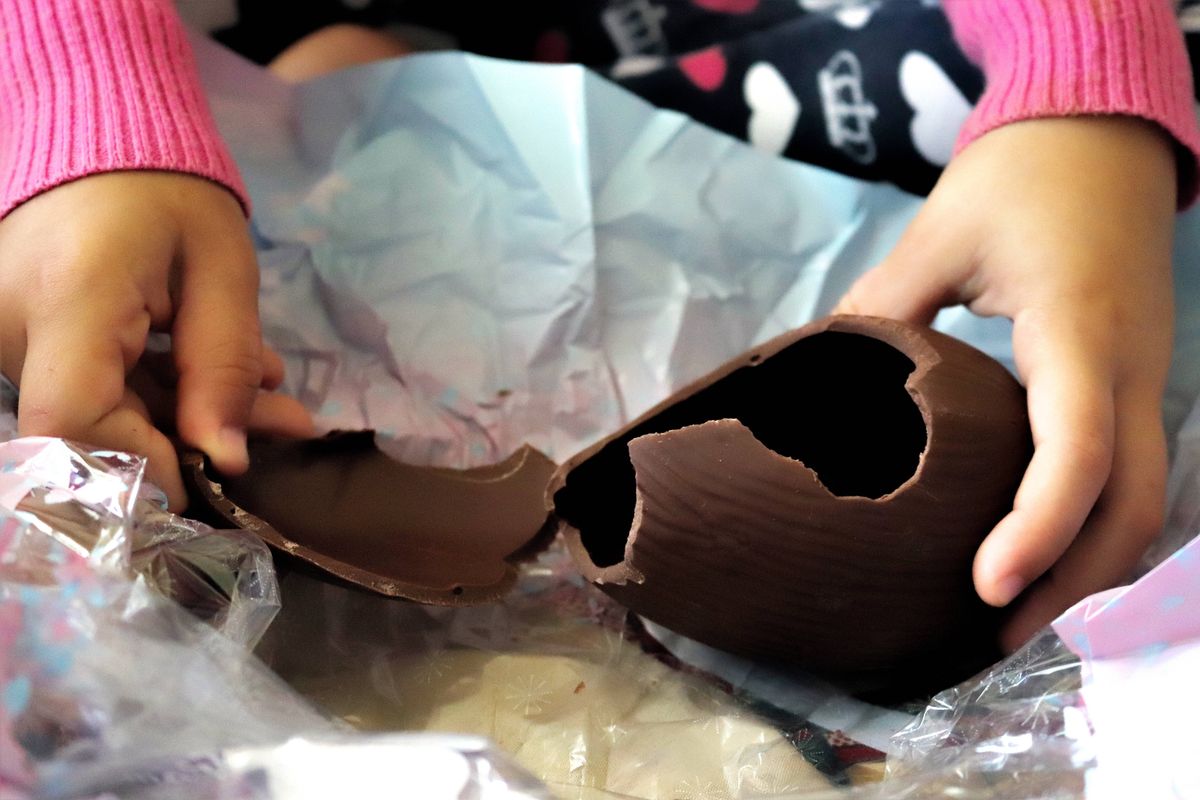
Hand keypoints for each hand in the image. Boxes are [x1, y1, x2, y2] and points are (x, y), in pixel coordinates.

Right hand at [0, 172, 313, 509]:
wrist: (98, 136)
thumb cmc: (167, 191)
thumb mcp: (222, 271)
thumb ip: (224, 366)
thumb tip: (225, 462)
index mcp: (67, 299)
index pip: (74, 425)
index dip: (144, 464)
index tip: (214, 467)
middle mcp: (14, 327)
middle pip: (91, 430)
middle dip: (193, 441)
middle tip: (282, 423)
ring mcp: (9, 338)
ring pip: (97, 415)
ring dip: (189, 416)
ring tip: (272, 398)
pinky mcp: (23, 343)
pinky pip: (91, 390)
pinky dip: (160, 395)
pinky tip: (229, 381)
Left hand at [835, 116, 1177, 649]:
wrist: (1104, 135)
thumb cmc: (1020, 177)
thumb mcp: (939, 235)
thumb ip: (882, 308)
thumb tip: (817, 376)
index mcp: (1078, 333)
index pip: (1076, 451)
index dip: (1038, 528)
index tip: (985, 586)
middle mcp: (1129, 371)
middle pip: (1130, 506)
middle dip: (1073, 584)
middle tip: (993, 637)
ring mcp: (1144, 381)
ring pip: (1141, 502)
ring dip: (1089, 570)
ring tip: (1014, 618)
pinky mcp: (1133, 384)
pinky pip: (1131, 475)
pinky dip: (1094, 529)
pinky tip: (1043, 558)